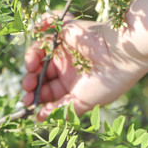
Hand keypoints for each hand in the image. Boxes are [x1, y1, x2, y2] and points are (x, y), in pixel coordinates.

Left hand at [22, 17, 147, 120]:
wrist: (121, 57)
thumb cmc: (106, 83)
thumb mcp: (82, 103)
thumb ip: (60, 110)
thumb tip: (39, 118)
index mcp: (75, 86)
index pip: (50, 93)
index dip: (37, 98)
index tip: (28, 104)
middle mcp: (69, 68)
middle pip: (41, 76)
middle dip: (31, 83)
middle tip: (27, 89)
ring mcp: (66, 50)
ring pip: (39, 56)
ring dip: (30, 63)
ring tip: (31, 70)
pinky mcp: (65, 32)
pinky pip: (46, 29)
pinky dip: (38, 31)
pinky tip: (34, 48)